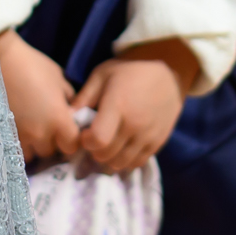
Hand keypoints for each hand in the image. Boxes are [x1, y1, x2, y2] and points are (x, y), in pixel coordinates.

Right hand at [0, 29, 80, 162]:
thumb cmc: (32, 65)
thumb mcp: (58, 78)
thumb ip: (68, 98)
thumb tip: (71, 110)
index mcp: (59, 119)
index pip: (72, 145)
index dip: (71, 140)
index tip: (68, 132)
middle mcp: (40, 133)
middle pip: (51, 151)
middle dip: (52, 142)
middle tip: (48, 127)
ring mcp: (20, 135)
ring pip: (32, 154)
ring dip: (34, 145)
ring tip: (31, 129)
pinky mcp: (3, 133)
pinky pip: (14, 149)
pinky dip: (18, 144)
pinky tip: (18, 130)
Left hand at [71, 40, 197, 173]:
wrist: (168, 73)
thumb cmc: (130, 71)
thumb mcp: (102, 75)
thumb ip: (84, 97)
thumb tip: (67, 117)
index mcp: (118, 106)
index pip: (98, 140)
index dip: (86, 142)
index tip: (84, 134)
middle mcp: (134, 124)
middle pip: (107, 155)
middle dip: (95, 152)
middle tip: (93, 142)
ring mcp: (148, 135)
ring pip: (122, 163)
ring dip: (109, 160)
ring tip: (106, 148)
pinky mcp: (158, 142)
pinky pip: (138, 162)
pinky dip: (126, 161)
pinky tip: (121, 150)